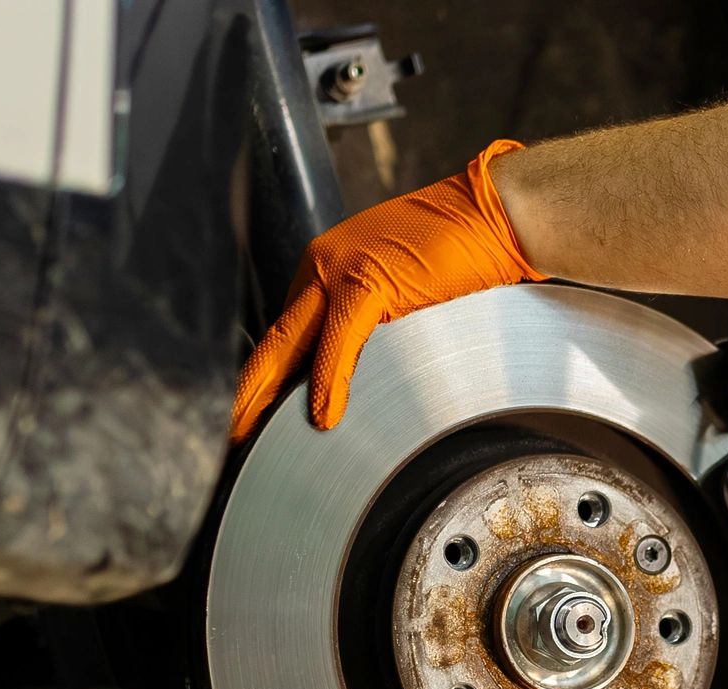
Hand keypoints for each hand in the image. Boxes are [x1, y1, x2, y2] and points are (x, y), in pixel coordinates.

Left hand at [229, 139, 543, 441]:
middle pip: (273, 341)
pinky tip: (322, 417)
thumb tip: (346, 379)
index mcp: (326, 268)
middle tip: (228, 434)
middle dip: (247, 392)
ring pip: (289, 344)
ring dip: (267, 395)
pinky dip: (328, 383)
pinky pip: (337, 343)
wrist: (499, 214)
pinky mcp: (370, 282)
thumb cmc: (463, 251)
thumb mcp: (401, 292)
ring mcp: (341, 270)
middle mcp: (322, 266)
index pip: (284, 334)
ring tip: (250, 435)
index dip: (264, 378)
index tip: (249, 414)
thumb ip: (368, 325)